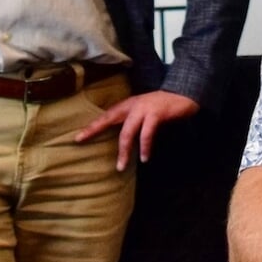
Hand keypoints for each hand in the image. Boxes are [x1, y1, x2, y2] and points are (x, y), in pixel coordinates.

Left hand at [74, 89, 197, 170]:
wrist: (183, 95)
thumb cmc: (163, 107)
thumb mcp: (144, 113)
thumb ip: (133, 123)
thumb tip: (123, 142)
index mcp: (128, 105)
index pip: (106, 116)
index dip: (92, 126)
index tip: (78, 137)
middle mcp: (132, 105)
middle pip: (109, 118)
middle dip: (94, 129)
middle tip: (81, 140)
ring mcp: (144, 109)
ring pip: (127, 131)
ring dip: (124, 150)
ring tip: (121, 166)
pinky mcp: (156, 114)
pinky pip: (147, 133)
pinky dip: (145, 146)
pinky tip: (145, 158)